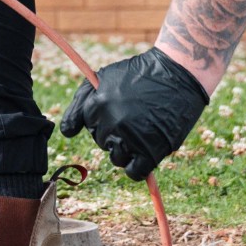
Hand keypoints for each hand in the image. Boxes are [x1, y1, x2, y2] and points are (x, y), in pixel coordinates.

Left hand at [58, 47, 209, 180]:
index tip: (116, 111)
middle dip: (115, 133)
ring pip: (116, 158)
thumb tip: (67, 133)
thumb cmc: (140, 74)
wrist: (178, 72)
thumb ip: (80, 104)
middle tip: (136, 116)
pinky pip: (134, 172)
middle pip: (102, 142)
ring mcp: (130, 138)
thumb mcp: (103, 78)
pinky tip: (145, 153)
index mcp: (96, 105)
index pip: (87, 126)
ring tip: (143, 129)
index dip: (102, 119)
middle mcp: (110, 123)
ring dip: (127, 150)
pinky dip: (137, 168)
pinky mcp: (150, 151)